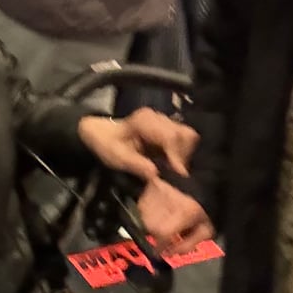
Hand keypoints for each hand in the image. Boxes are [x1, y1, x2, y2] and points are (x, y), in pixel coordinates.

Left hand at [77, 108, 198, 181]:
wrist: (103, 134)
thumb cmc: (109, 144)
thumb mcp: (117, 157)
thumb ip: (135, 165)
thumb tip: (155, 174)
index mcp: (145, 121)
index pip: (171, 136)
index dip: (177, 157)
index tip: (178, 175)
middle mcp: (159, 117)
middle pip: (185, 135)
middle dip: (183, 156)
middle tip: (174, 174)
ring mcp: (166, 121)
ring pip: (188, 137)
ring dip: (184, 155)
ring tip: (171, 169)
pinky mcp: (170, 128)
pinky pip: (184, 140)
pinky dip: (182, 154)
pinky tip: (171, 164)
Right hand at [137, 177, 214, 255]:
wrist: (206, 182)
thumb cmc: (207, 207)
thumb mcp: (206, 230)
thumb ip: (188, 245)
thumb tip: (170, 253)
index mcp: (185, 212)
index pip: (162, 233)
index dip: (159, 246)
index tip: (160, 252)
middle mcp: (169, 199)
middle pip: (150, 225)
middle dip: (155, 235)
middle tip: (164, 236)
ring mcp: (159, 190)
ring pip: (143, 215)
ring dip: (150, 223)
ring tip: (163, 222)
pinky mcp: (153, 183)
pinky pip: (142, 204)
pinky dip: (147, 212)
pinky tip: (158, 212)